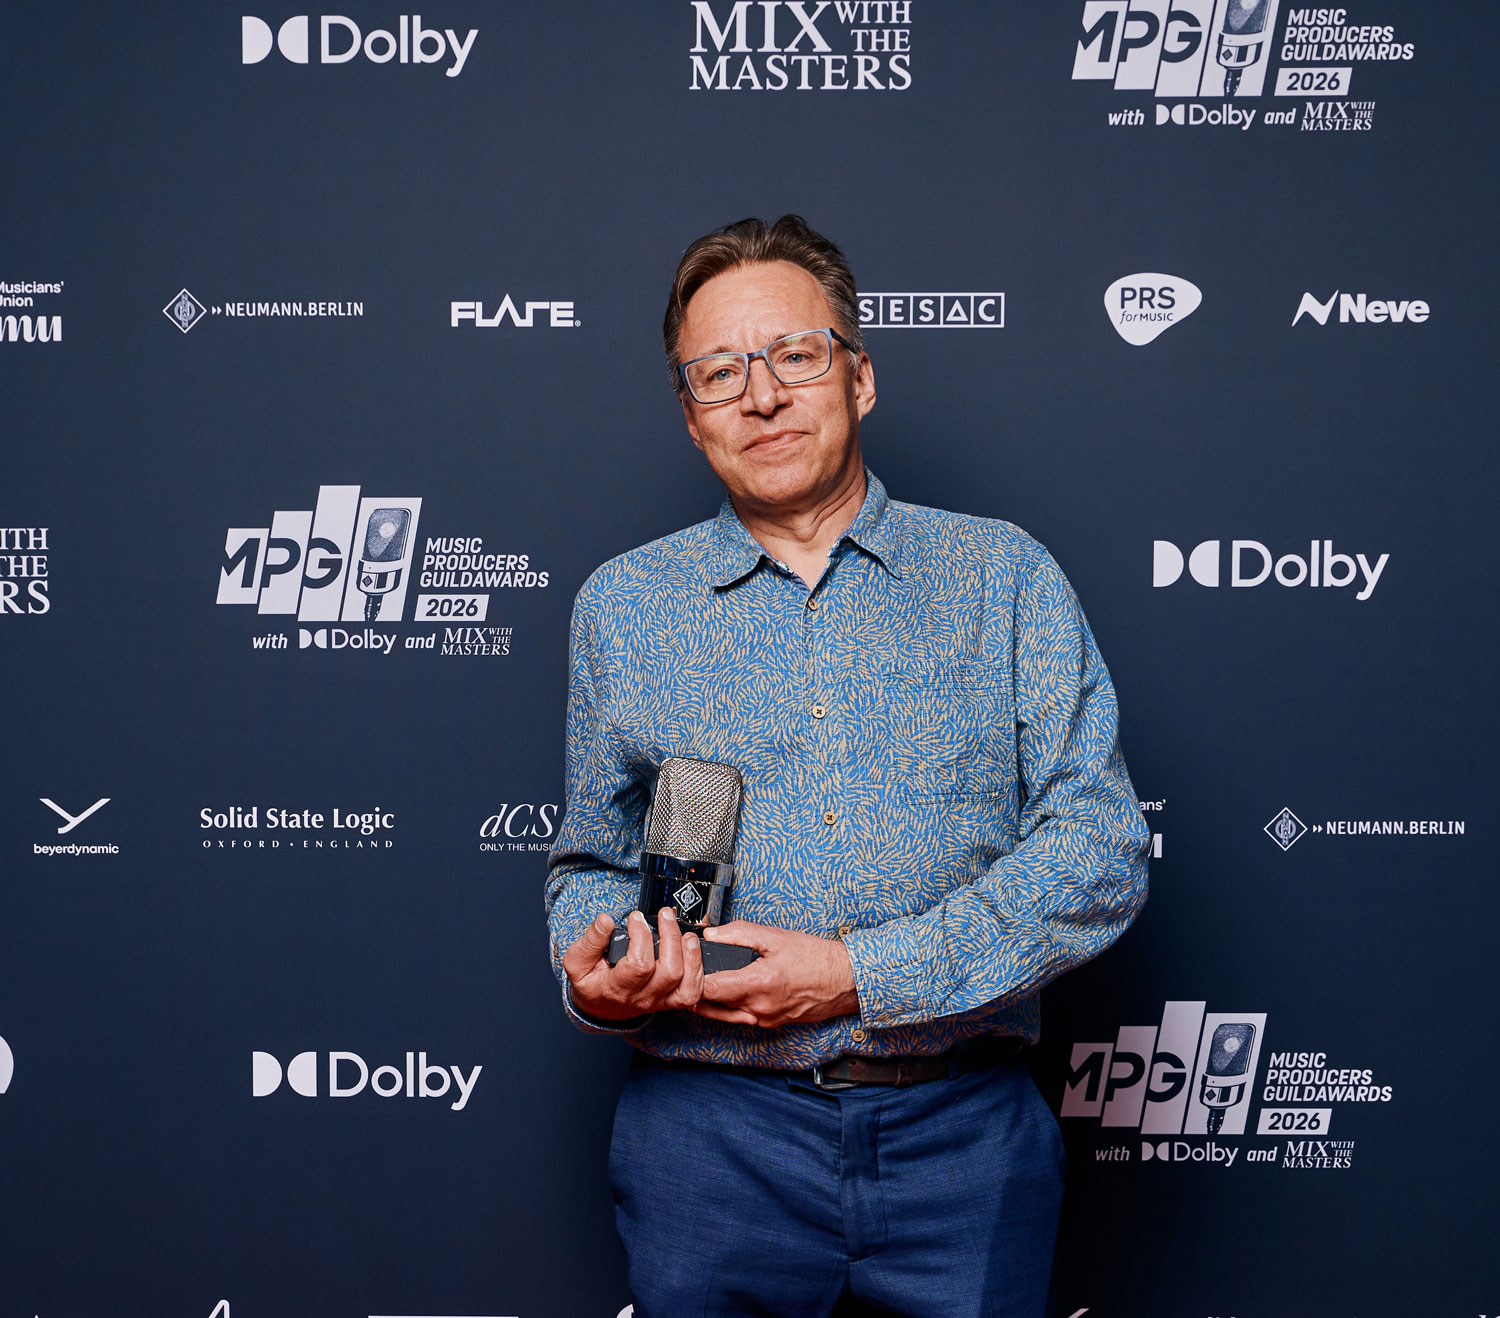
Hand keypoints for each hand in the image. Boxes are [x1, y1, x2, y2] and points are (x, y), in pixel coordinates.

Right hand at [562, 908, 704, 1021]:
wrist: (600, 1006)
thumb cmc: (591, 982)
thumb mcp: (577, 962)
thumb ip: (589, 941)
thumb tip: (605, 920)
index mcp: (618, 988)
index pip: (640, 965)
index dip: (642, 937)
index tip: (636, 917)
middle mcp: (643, 997)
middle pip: (670, 972)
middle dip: (672, 938)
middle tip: (665, 915)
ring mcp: (660, 1000)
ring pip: (687, 985)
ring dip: (692, 955)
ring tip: (686, 933)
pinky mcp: (671, 999)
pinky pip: (693, 991)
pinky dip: (699, 971)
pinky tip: (693, 950)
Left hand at [696, 922, 859, 1028]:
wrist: (844, 981)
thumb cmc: (816, 958)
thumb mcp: (776, 936)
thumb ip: (740, 933)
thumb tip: (711, 934)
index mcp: (759, 984)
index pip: (710, 989)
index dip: (693, 976)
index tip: (689, 962)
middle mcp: (759, 1008)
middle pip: (711, 1005)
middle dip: (696, 988)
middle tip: (690, 971)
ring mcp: (764, 1020)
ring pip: (723, 1015)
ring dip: (709, 1001)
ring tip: (704, 981)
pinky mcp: (770, 1024)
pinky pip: (740, 1018)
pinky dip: (728, 1006)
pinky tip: (728, 990)